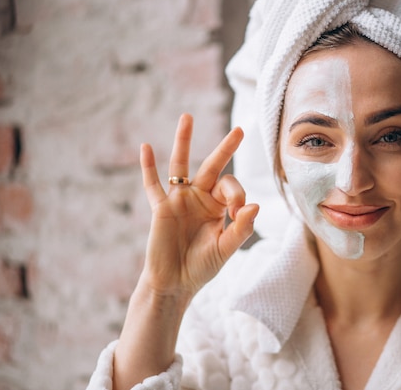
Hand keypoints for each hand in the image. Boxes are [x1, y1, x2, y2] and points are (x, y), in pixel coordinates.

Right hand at [138, 113, 258, 299]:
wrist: (175, 283)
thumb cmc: (202, 267)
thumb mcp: (226, 248)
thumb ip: (241, 228)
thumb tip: (255, 205)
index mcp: (219, 206)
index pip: (231, 188)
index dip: (238, 196)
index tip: (238, 213)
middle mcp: (200, 198)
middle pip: (213, 166)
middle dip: (226, 148)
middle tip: (240, 129)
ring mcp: (179, 200)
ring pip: (181, 164)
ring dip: (184, 141)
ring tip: (187, 117)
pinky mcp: (161, 208)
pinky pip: (152, 184)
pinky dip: (148, 167)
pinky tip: (145, 147)